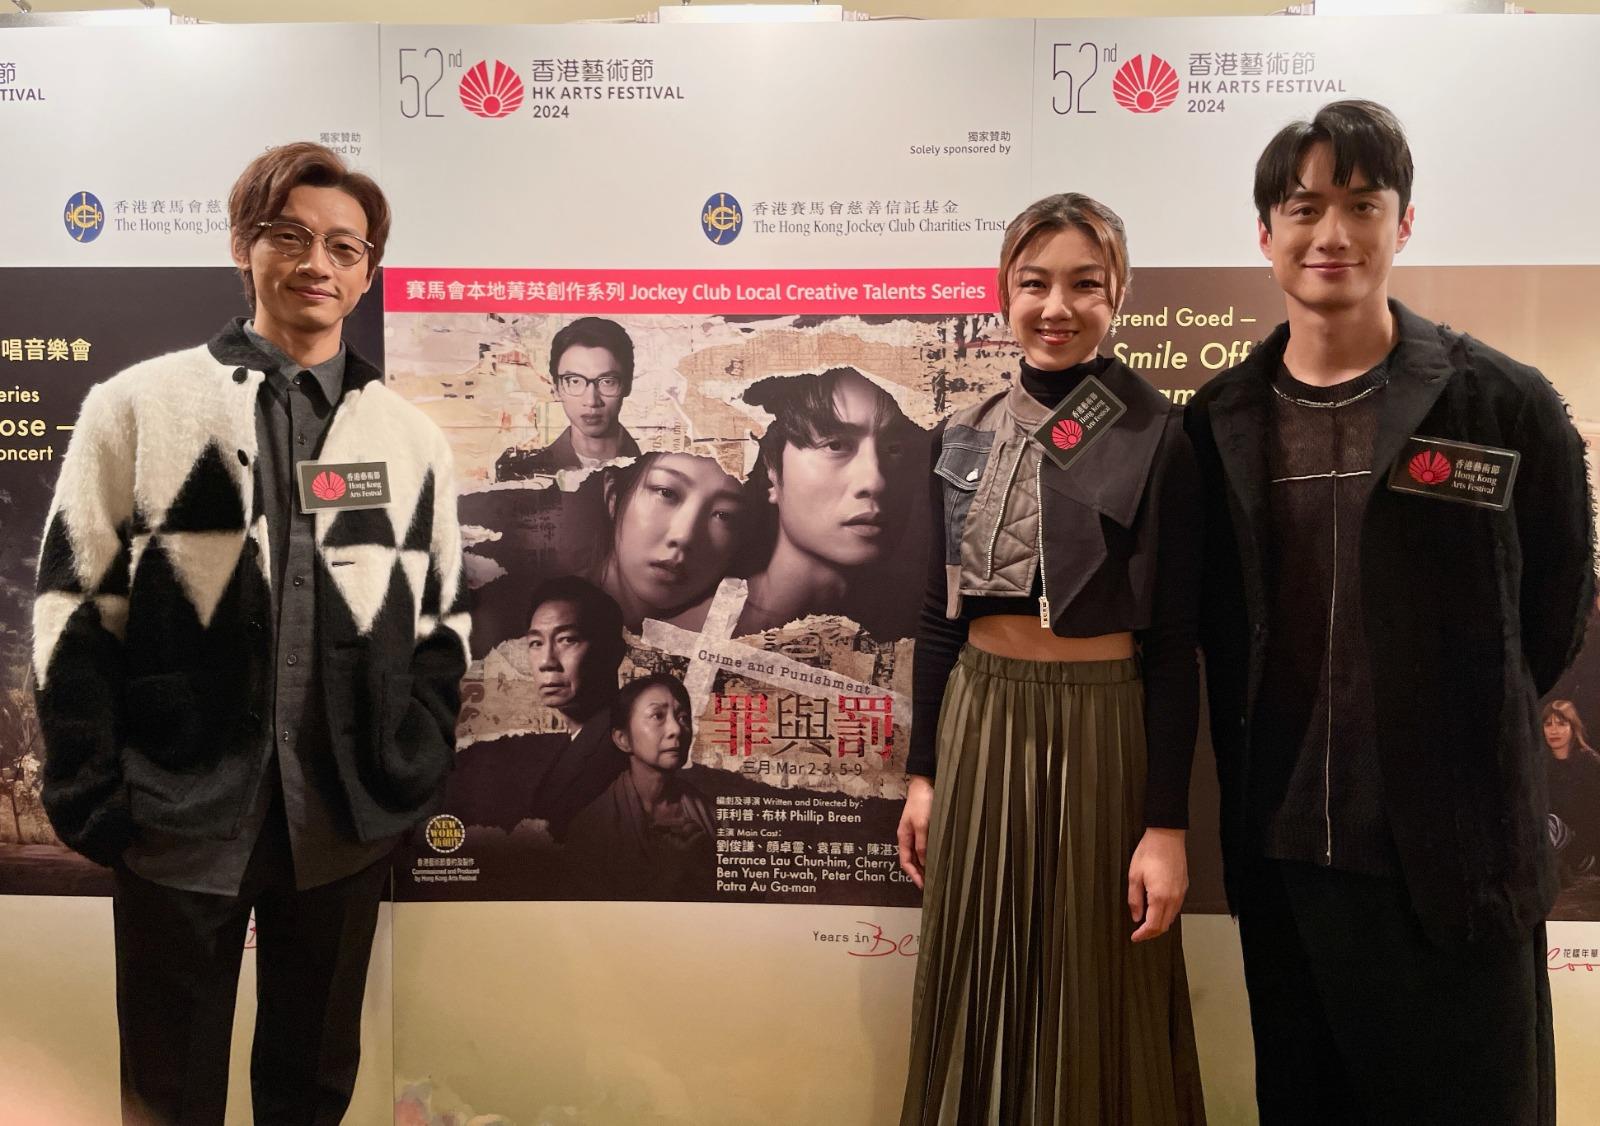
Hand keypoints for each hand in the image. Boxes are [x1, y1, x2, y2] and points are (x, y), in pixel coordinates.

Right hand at [896, 775, 934, 888]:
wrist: (925, 785)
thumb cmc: (921, 803)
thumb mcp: (922, 825)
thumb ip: (922, 844)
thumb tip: (925, 863)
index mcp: (903, 837)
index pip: (905, 862)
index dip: (913, 875)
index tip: (922, 886)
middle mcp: (909, 837)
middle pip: (912, 860)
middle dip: (920, 873)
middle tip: (931, 884)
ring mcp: (916, 832)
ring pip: (920, 854)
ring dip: (926, 864)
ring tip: (936, 874)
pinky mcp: (925, 828)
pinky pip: (926, 846)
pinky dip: (931, 854)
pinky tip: (939, 858)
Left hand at [1127, 827, 1187, 942]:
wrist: (1167, 836)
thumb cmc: (1149, 852)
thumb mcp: (1134, 876)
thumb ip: (1134, 899)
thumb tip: (1136, 916)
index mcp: (1160, 897)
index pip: (1153, 926)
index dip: (1143, 935)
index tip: (1135, 937)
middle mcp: (1173, 898)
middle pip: (1164, 926)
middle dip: (1151, 933)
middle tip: (1139, 933)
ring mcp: (1180, 893)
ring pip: (1171, 918)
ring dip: (1160, 924)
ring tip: (1147, 923)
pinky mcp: (1183, 887)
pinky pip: (1176, 908)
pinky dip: (1167, 914)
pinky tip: (1158, 910)